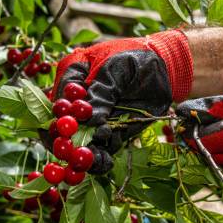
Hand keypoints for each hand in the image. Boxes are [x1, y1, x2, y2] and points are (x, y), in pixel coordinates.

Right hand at [51, 30, 192, 160]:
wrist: (163, 70)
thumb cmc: (136, 59)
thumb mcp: (116, 68)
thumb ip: (102, 91)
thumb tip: (90, 120)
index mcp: (73, 76)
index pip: (59, 100)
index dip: (60, 117)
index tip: (67, 130)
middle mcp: (78, 101)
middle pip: (63, 126)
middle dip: (68, 141)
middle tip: (75, 153)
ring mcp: (92, 119)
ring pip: (80, 141)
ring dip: (84, 154)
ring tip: (95, 161)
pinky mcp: (109, 132)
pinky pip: (101, 148)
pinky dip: (100, 159)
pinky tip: (105, 163)